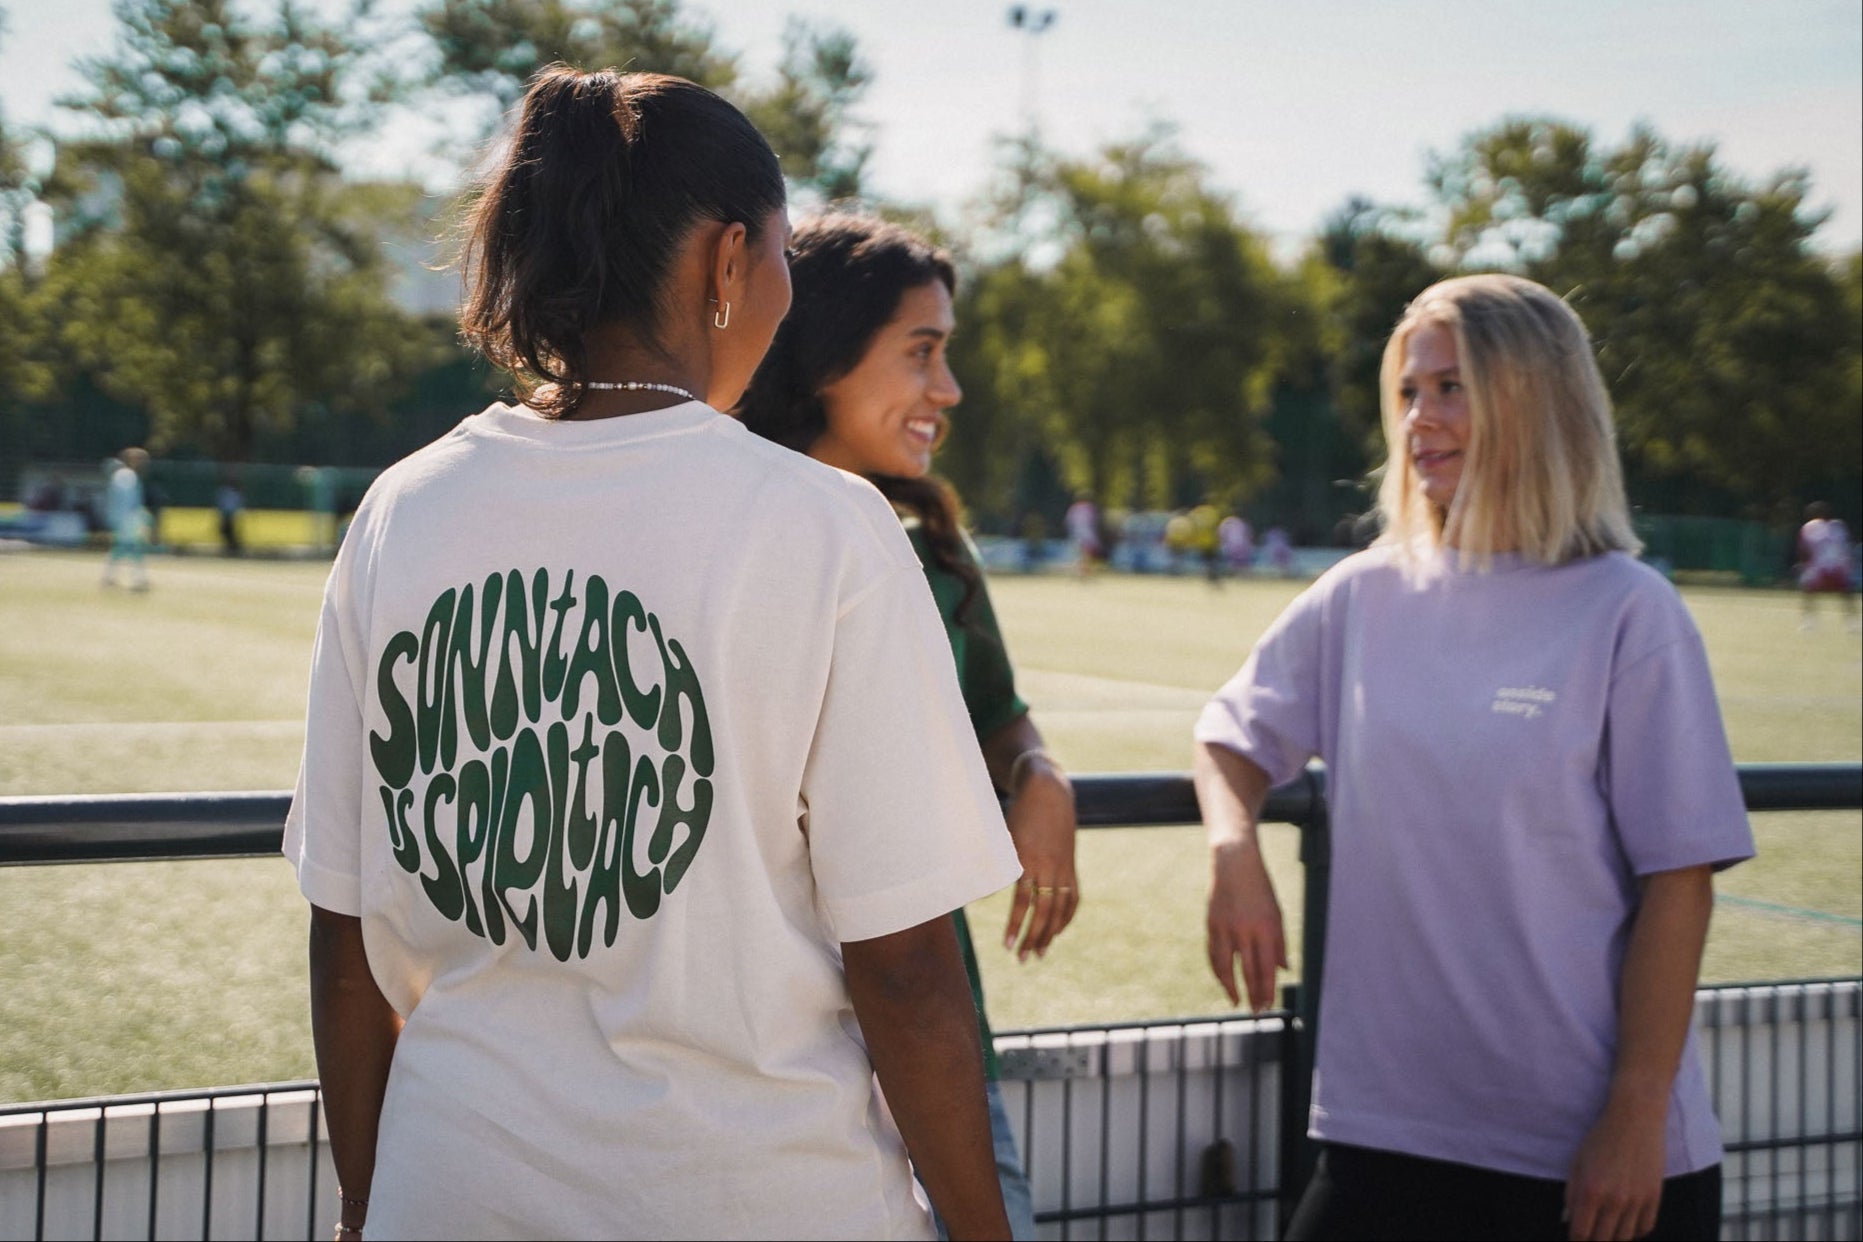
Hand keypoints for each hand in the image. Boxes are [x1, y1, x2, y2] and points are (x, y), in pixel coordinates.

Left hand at [1001, 763, 1078, 960]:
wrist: (1049, 792)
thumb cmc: (1018, 813)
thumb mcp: (1003, 836)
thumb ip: (994, 865)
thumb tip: (976, 894)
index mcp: (1028, 858)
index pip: (1022, 899)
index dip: (1015, 923)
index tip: (1007, 944)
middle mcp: (1048, 865)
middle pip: (1043, 910)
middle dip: (1033, 937)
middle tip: (1022, 959)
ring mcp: (1063, 867)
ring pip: (1059, 908)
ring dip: (1050, 933)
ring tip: (1039, 954)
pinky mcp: (1070, 866)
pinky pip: (1072, 897)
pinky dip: (1066, 917)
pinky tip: (1057, 932)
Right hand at [1206, 842, 1285, 1011]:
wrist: (1235, 863)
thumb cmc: (1261, 890)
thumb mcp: (1277, 914)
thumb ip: (1280, 944)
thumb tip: (1282, 971)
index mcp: (1267, 928)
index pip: (1267, 969)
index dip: (1267, 990)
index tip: (1267, 1006)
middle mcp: (1246, 930)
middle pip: (1248, 972)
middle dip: (1253, 995)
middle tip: (1255, 1012)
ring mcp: (1226, 927)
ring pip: (1226, 967)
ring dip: (1231, 988)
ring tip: (1236, 1001)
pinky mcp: (1211, 924)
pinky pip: (1213, 954)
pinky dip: (1218, 970)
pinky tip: (1223, 980)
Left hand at [1565, 1098, 1665, 1239]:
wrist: (1635, 1119)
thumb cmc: (1600, 1138)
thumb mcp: (1577, 1162)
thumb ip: (1571, 1194)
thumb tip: (1568, 1220)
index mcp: (1591, 1191)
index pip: (1581, 1233)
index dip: (1575, 1238)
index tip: (1575, 1236)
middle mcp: (1615, 1200)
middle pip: (1603, 1240)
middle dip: (1593, 1240)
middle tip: (1589, 1234)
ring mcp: (1637, 1200)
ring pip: (1625, 1237)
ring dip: (1613, 1237)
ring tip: (1606, 1230)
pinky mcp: (1654, 1197)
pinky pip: (1645, 1227)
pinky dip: (1635, 1231)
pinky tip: (1626, 1224)